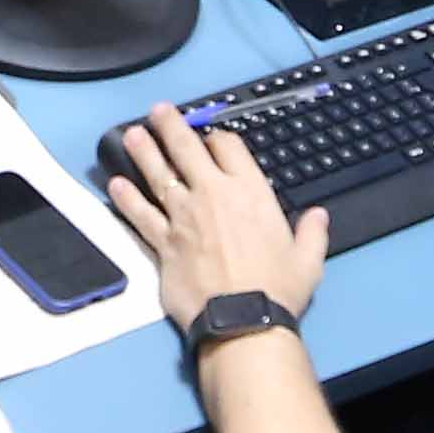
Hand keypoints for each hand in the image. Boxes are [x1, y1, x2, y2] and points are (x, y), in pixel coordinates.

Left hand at [105, 106, 327, 330]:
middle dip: (171, 126)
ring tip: (131, 135)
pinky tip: (115, 184)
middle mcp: (212, 195)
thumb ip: (311, 232)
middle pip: (186, 149)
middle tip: (158, 111)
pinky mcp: (163, 242)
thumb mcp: (307, 258)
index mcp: (249, 192)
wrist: (242, 321)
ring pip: (158, 174)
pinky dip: (126, 198)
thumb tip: (318, 216)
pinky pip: (140, 214)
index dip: (218, 137)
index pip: (228, 147)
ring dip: (143, 152)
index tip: (211, 138)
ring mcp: (183, 217)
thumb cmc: (277, 289)